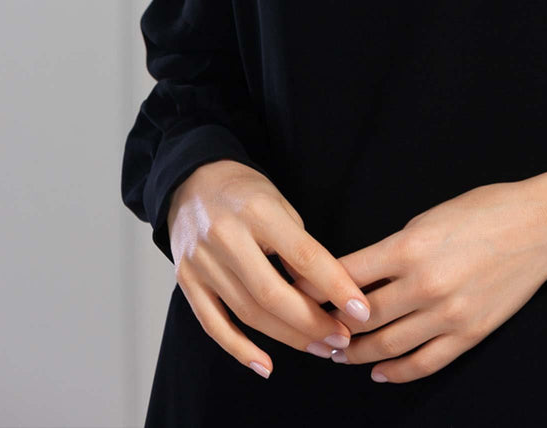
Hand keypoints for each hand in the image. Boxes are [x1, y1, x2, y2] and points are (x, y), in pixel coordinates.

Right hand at [167, 160, 370, 377]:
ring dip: (288, 338)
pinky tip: (265, 365)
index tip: (360, 310)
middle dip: (313, 322)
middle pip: (273, 294)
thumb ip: (298, 245)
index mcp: (257, 211)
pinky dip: (240, 349)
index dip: (335, 286)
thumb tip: (325, 293)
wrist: (192, 181)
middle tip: (343, 338)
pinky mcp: (186, 280)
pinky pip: (213, 325)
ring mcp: (202, 261)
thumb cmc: (245, 191)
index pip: (303, 256)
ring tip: (320, 348)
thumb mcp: (279, 203)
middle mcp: (226, 237)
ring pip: (248, 313)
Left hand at [284, 179, 546, 383]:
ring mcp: (448, 315)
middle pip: (361, 318)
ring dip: (356, 353)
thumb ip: (393, 248)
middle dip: (330, 328)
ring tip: (337, 353)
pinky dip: (397, 372)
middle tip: (308, 333)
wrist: (541, 226)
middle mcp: (424, 285)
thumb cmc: (485, 209)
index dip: (314, 290)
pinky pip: (425, 363)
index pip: (346, 276)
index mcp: (409, 248)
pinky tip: (380, 372)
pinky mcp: (469, 334)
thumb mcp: (429, 217)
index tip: (294, 296)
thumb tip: (359, 273)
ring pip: (387, 346)